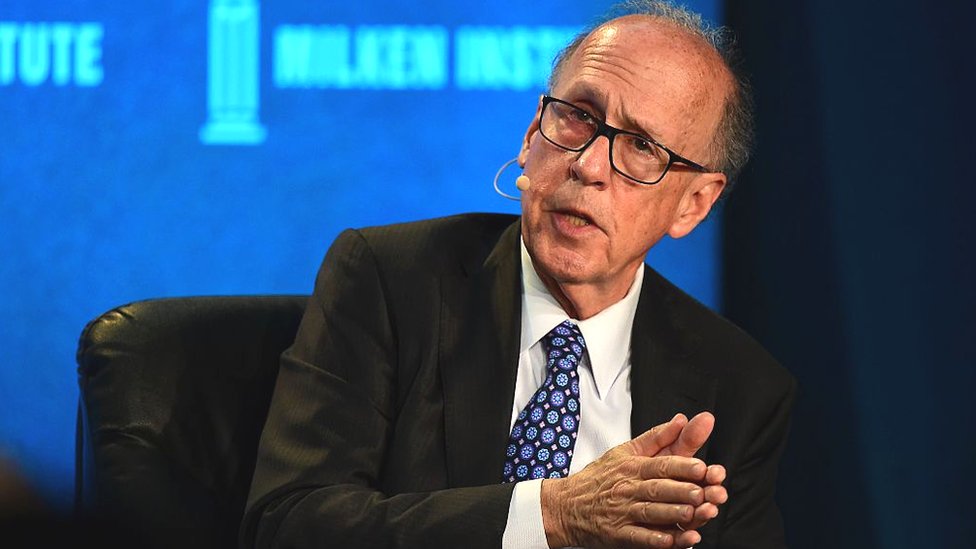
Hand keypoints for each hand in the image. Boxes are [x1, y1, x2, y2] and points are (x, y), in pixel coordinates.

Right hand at [540, 413, 725, 548]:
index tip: (702, 468)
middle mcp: (627, 488)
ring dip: (672, 513)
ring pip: (650, 512)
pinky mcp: (617, 534)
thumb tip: (682, 420)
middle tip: (704, 492)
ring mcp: (622, 512)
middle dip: (682, 490)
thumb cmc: (599, 478)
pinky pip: (637, 537)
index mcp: (632, 467)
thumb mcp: (624, 451)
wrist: (566, 505)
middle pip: (658, 488)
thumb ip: (657, 437)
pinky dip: (654, 539)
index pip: (660, 465)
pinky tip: (671, 540)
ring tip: (692, 514)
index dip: (682, 466)